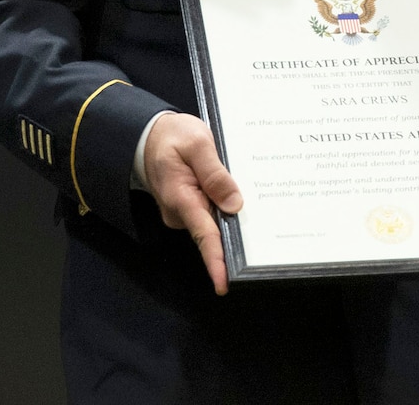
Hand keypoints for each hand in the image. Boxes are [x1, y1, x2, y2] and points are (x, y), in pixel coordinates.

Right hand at [143, 112, 243, 293]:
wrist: (150, 134)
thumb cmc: (172, 136)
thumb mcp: (196, 144)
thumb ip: (215, 173)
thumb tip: (234, 204)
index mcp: (181, 198)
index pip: (203, 234)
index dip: (216, 261)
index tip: (224, 283)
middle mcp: (181, 212)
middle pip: (214, 231)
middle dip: (238, 236)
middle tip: (268, 236)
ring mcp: (185, 211)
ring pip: (215, 221)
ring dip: (234, 217)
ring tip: (259, 205)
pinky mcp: (190, 206)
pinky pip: (212, 211)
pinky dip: (226, 206)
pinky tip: (240, 195)